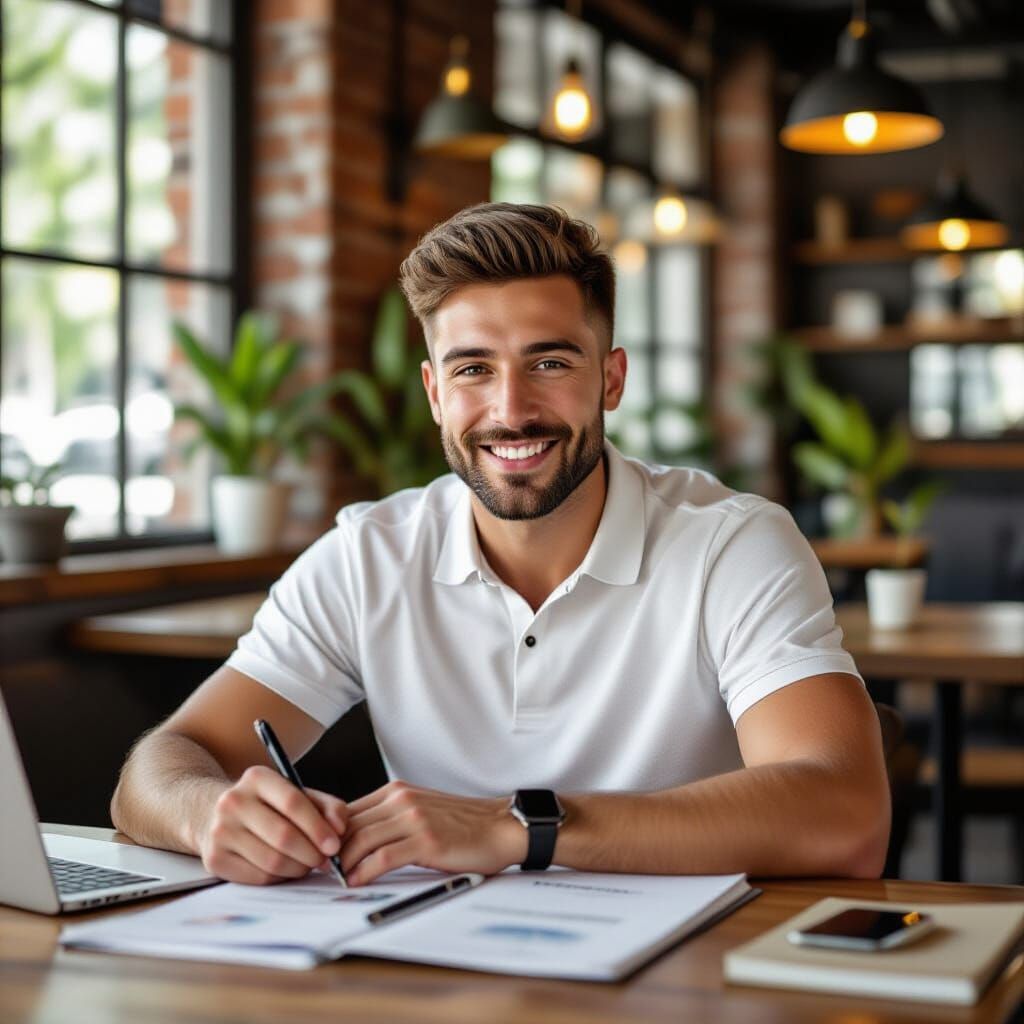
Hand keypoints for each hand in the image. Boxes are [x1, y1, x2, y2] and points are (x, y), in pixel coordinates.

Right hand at [197, 765, 348, 884]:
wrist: (214, 815)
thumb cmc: (267, 806)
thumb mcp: (297, 794)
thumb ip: (326, 806)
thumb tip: (340, 829)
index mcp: (257, 778)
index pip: (293, 802)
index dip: (318, 827)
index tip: (335, 845)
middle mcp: (233, 801)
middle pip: (283, 836)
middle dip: (311, 853)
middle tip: (325, 861)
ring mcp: (220, 831)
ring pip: (272, 861)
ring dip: (298, 868)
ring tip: (307, 864)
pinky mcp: (214, 859)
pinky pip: (258, 877)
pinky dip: (280, 878)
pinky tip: (286, 869)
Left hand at [340, 781, 526, 885]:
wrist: (499, 827)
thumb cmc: (462, 824)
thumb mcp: (421, 809)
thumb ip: (392, 816)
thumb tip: (357, 838)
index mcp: (398, 790)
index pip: (349, 810)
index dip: (331, 833)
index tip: (323, 853)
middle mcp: (402, 799)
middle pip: (351, 824)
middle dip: (332, 850)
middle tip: (323, 870)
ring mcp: (414, 818)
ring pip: (362, 840)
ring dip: (345, 863)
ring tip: (338, 879)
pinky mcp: (426, 841)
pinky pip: (383, 857)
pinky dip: (365, 872)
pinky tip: (358, 882)